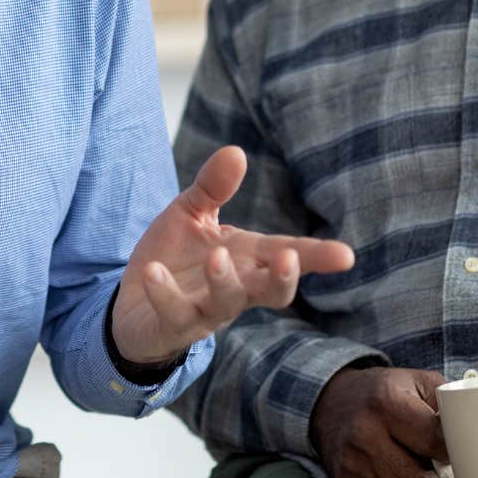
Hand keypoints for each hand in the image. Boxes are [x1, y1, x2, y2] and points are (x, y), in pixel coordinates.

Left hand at [109, 145, 353, 365]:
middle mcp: (235, 289)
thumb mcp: (192, 214)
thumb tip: (236, 151)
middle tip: (288, 259)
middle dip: (283, 278)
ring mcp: (205, 311)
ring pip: (226, 304)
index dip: (316, 256)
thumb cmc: (173, 258)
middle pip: (271, 292)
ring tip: (215, 256)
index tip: (346, 255)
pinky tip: (154, 271)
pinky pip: (173, 312)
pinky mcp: (172, 326)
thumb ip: (213, 187)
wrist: (131, 305)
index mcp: (246, 260)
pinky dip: (165, 292)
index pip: (286, 255)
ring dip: (224, 281)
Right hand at [311, 365, 459, 477]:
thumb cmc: (381, 393)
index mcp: (386, 403)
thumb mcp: (416, 382)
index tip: (467, 459)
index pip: (433, 440)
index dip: (456, 454)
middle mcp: (365, 435)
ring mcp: (353, 464)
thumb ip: (446, 404)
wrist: (332, 402)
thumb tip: (472, 435)